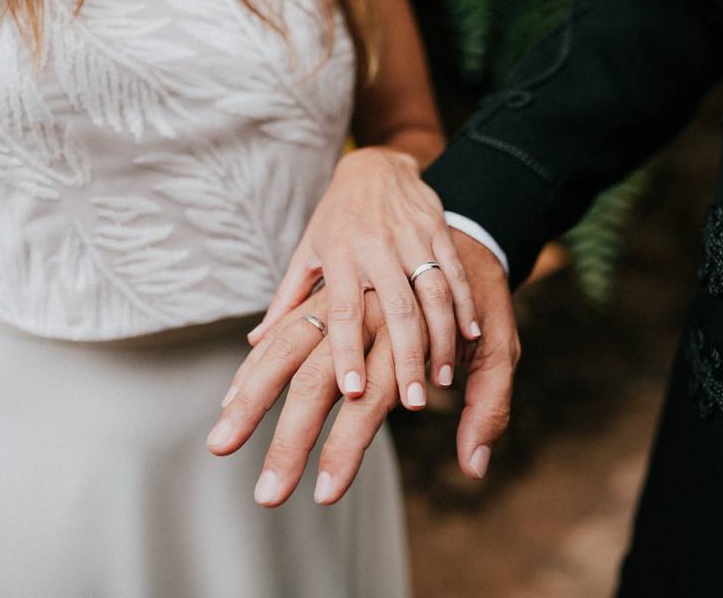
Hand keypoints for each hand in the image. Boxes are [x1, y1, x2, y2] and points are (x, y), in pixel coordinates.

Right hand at [208, 230, 518, 505]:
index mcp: (406, 329)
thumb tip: (475, 469)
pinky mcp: (333, 293)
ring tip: (222, 437)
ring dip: (253, 395)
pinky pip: (287, 329)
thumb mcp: (500, 348)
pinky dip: (260, 363)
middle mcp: (365, 311)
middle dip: (288, 440)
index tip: (325, 494)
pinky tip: (236, 393)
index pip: (369, 401)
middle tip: (265, 497)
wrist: (465, 226)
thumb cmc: (483, 296)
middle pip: (314, 380)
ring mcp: (344, 299)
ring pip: (286, 347)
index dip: (347, 447)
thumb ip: (488, 407)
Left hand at [247, 147, 480, 409]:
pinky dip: (464, 306)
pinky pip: (454, 273)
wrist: (376, 165)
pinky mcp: (437, 231)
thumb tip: (256, 342)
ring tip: (441, 380)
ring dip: (440, 339)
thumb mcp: (308, 251)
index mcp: (339, 255)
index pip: (343, 310)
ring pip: (431, 294)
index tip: (353, 390)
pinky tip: (469, 337)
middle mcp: (376, 247)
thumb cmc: (338, 218)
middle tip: (413, 402)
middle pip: (396, 309)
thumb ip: (288, 299)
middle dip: (407, 357)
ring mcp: (411, 238)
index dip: (348, 350)